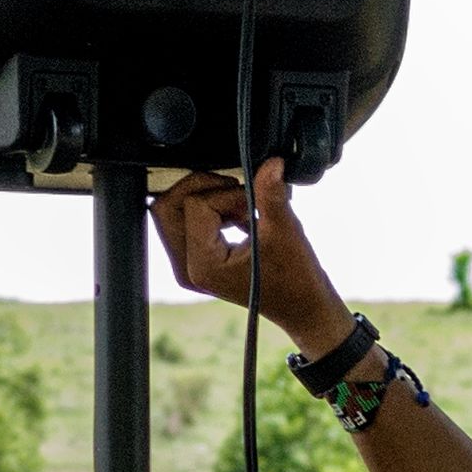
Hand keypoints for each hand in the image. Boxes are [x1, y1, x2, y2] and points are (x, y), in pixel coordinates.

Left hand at [143, 167, 350, 354]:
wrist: (304, 308)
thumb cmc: (297, 280)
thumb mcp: (286, 232)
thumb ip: (271, 194)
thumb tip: (270, 163)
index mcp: (203, 265)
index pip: (196, 206)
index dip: (227, 195)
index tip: (254, 204)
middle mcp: (188, 268)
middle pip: (167, 208)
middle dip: (203, 190)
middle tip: (238, 195)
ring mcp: (188, 266)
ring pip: (172, 212)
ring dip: (206, 198)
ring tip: (240, 208)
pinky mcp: (196, 260)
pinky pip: (183, 222)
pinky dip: (209, 209)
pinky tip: (238, 217)